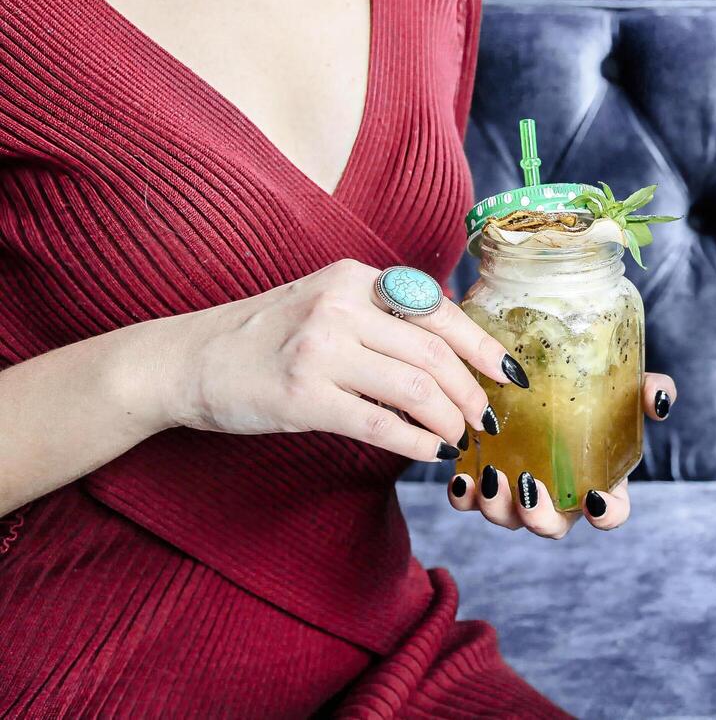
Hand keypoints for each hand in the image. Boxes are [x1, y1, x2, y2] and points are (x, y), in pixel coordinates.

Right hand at [160, 259, 518, 460]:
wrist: (189, 359)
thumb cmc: (268, 336)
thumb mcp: (327, 302)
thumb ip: (384, 315)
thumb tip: (458, 350)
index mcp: (354, 278)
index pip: (438, 311)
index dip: (483, 346)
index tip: (511, 373)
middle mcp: (340, 307)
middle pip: (434, 353)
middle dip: (471, 392)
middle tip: (485, 418)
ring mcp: (319, 350)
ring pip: (415, 388)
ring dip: (448, 420)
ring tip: (458, 437)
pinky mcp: (302, 396)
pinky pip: (379, 423)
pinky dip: (415, 442)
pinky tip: (430, 452)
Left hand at [446, 372, 676, 537]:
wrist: (546, 372)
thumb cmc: (594, 391)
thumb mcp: (626, 386)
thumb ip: (647, 390)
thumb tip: (658, 398)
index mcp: (599, 482)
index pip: (610, 515)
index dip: (605, 516)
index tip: (595, 498)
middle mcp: (560, 496)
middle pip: (551, 527)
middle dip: (539, 518)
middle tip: (530, 490)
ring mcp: (520, 492)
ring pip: (507, 518)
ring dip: (497, 506)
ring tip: (490, 476)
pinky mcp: (485, 479)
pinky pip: (471, 501)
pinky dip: (464, 496)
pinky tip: (461, 476)